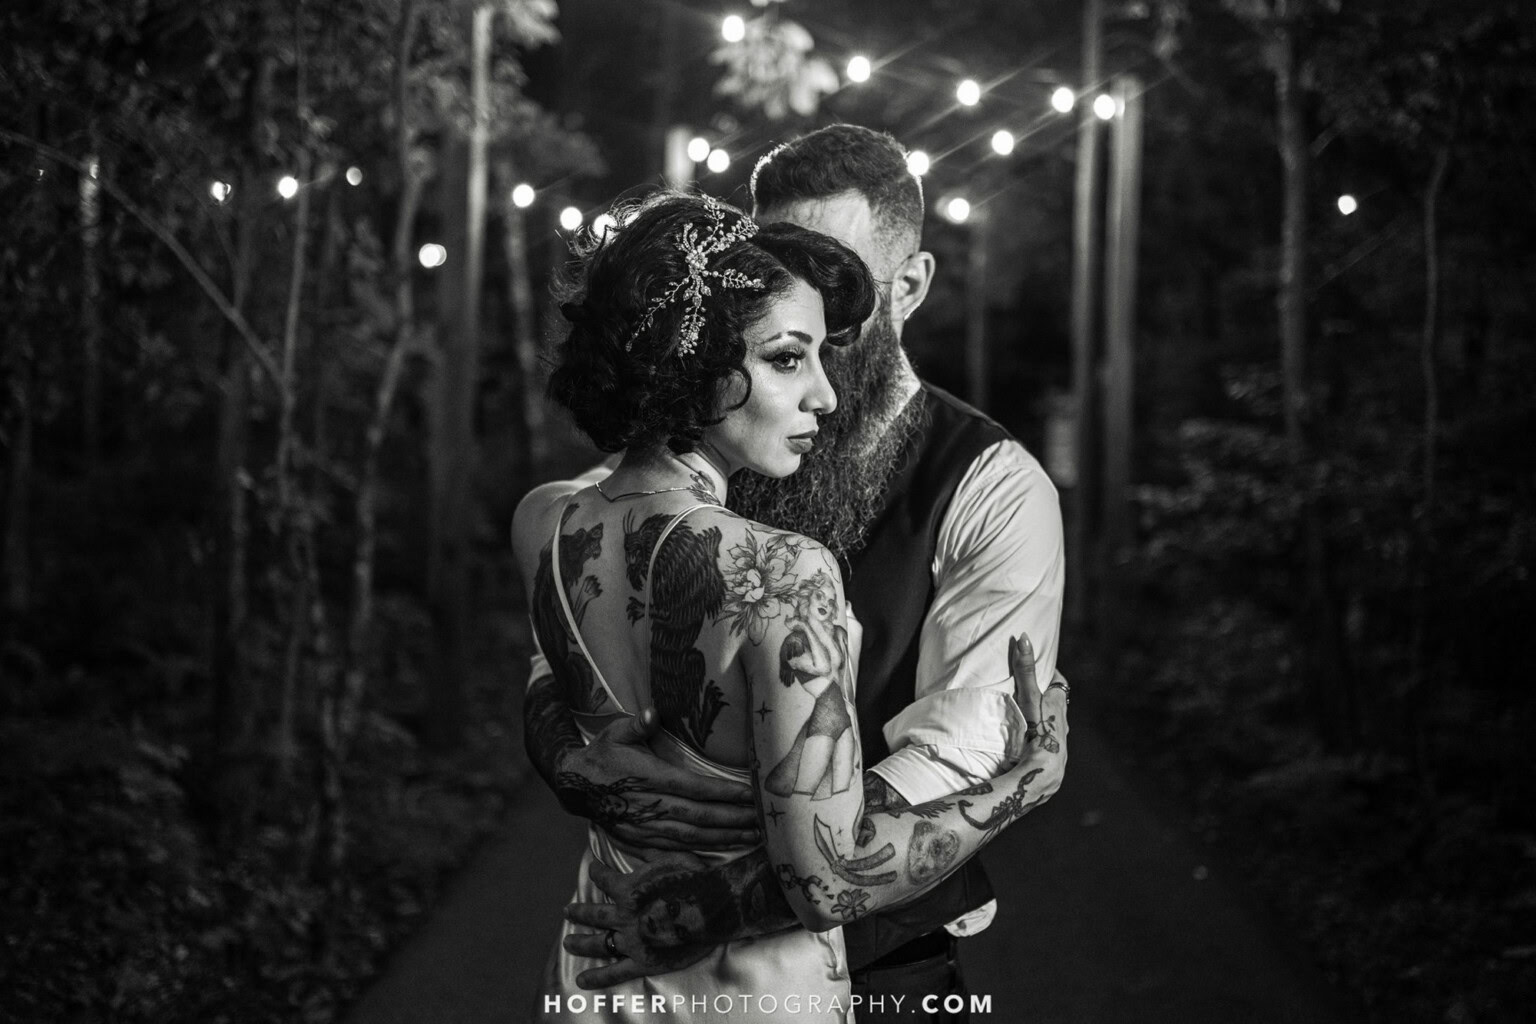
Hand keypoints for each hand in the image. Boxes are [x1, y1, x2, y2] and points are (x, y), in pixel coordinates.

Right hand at [555, 709, 759, 849]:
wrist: (574, 786)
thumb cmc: (603, 755)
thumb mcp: (616, 733)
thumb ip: (636, 725)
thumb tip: (651, 713)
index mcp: (650, 778)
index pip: (696, 788)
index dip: (725, 794)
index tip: (752, 795)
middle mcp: (651, 807)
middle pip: (700, 817)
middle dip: (734, 820)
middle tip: (764, 820)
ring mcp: (645, 828)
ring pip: (692, 837)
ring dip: (724, 838)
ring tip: (753, 837)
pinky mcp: (640, 841)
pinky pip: (674, 852)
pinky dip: (699, 855)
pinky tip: (720, 855)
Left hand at [563, 850, 715, 987]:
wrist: (713, 906)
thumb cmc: (695, 878)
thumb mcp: (671, 857)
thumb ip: (651, 856)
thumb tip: (643, 849)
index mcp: (628, 889)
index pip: (604, 878)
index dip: (597, 871)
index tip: (593, 868)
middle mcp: (623, 915)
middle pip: (593, 913)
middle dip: (578, 912)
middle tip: (567, 911)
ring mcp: (631, 940)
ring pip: (598, 942)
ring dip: (580, 942)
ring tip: (567, 942)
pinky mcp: (643, 960)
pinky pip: (615, 972)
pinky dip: (597, 977)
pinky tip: (581, 981)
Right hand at [1009, 634, 1067, 785]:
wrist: (1043, 771)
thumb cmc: (1038, 729)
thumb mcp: (1029, 697)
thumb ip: (1025, 669)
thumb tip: (1025, 638)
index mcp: (1059, 705)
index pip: (1059, 683)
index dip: (1052, 673)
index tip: (1042, 666)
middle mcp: (1063, 722)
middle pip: (1057, 704)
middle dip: (1046, 696)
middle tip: (1031, 689)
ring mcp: (1059, 742)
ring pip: (1053, 724)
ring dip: (1043, 719)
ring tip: (1027, 716)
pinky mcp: (1053, 758)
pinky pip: (1047, 743)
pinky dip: (1040, 738)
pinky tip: (1029, 743)